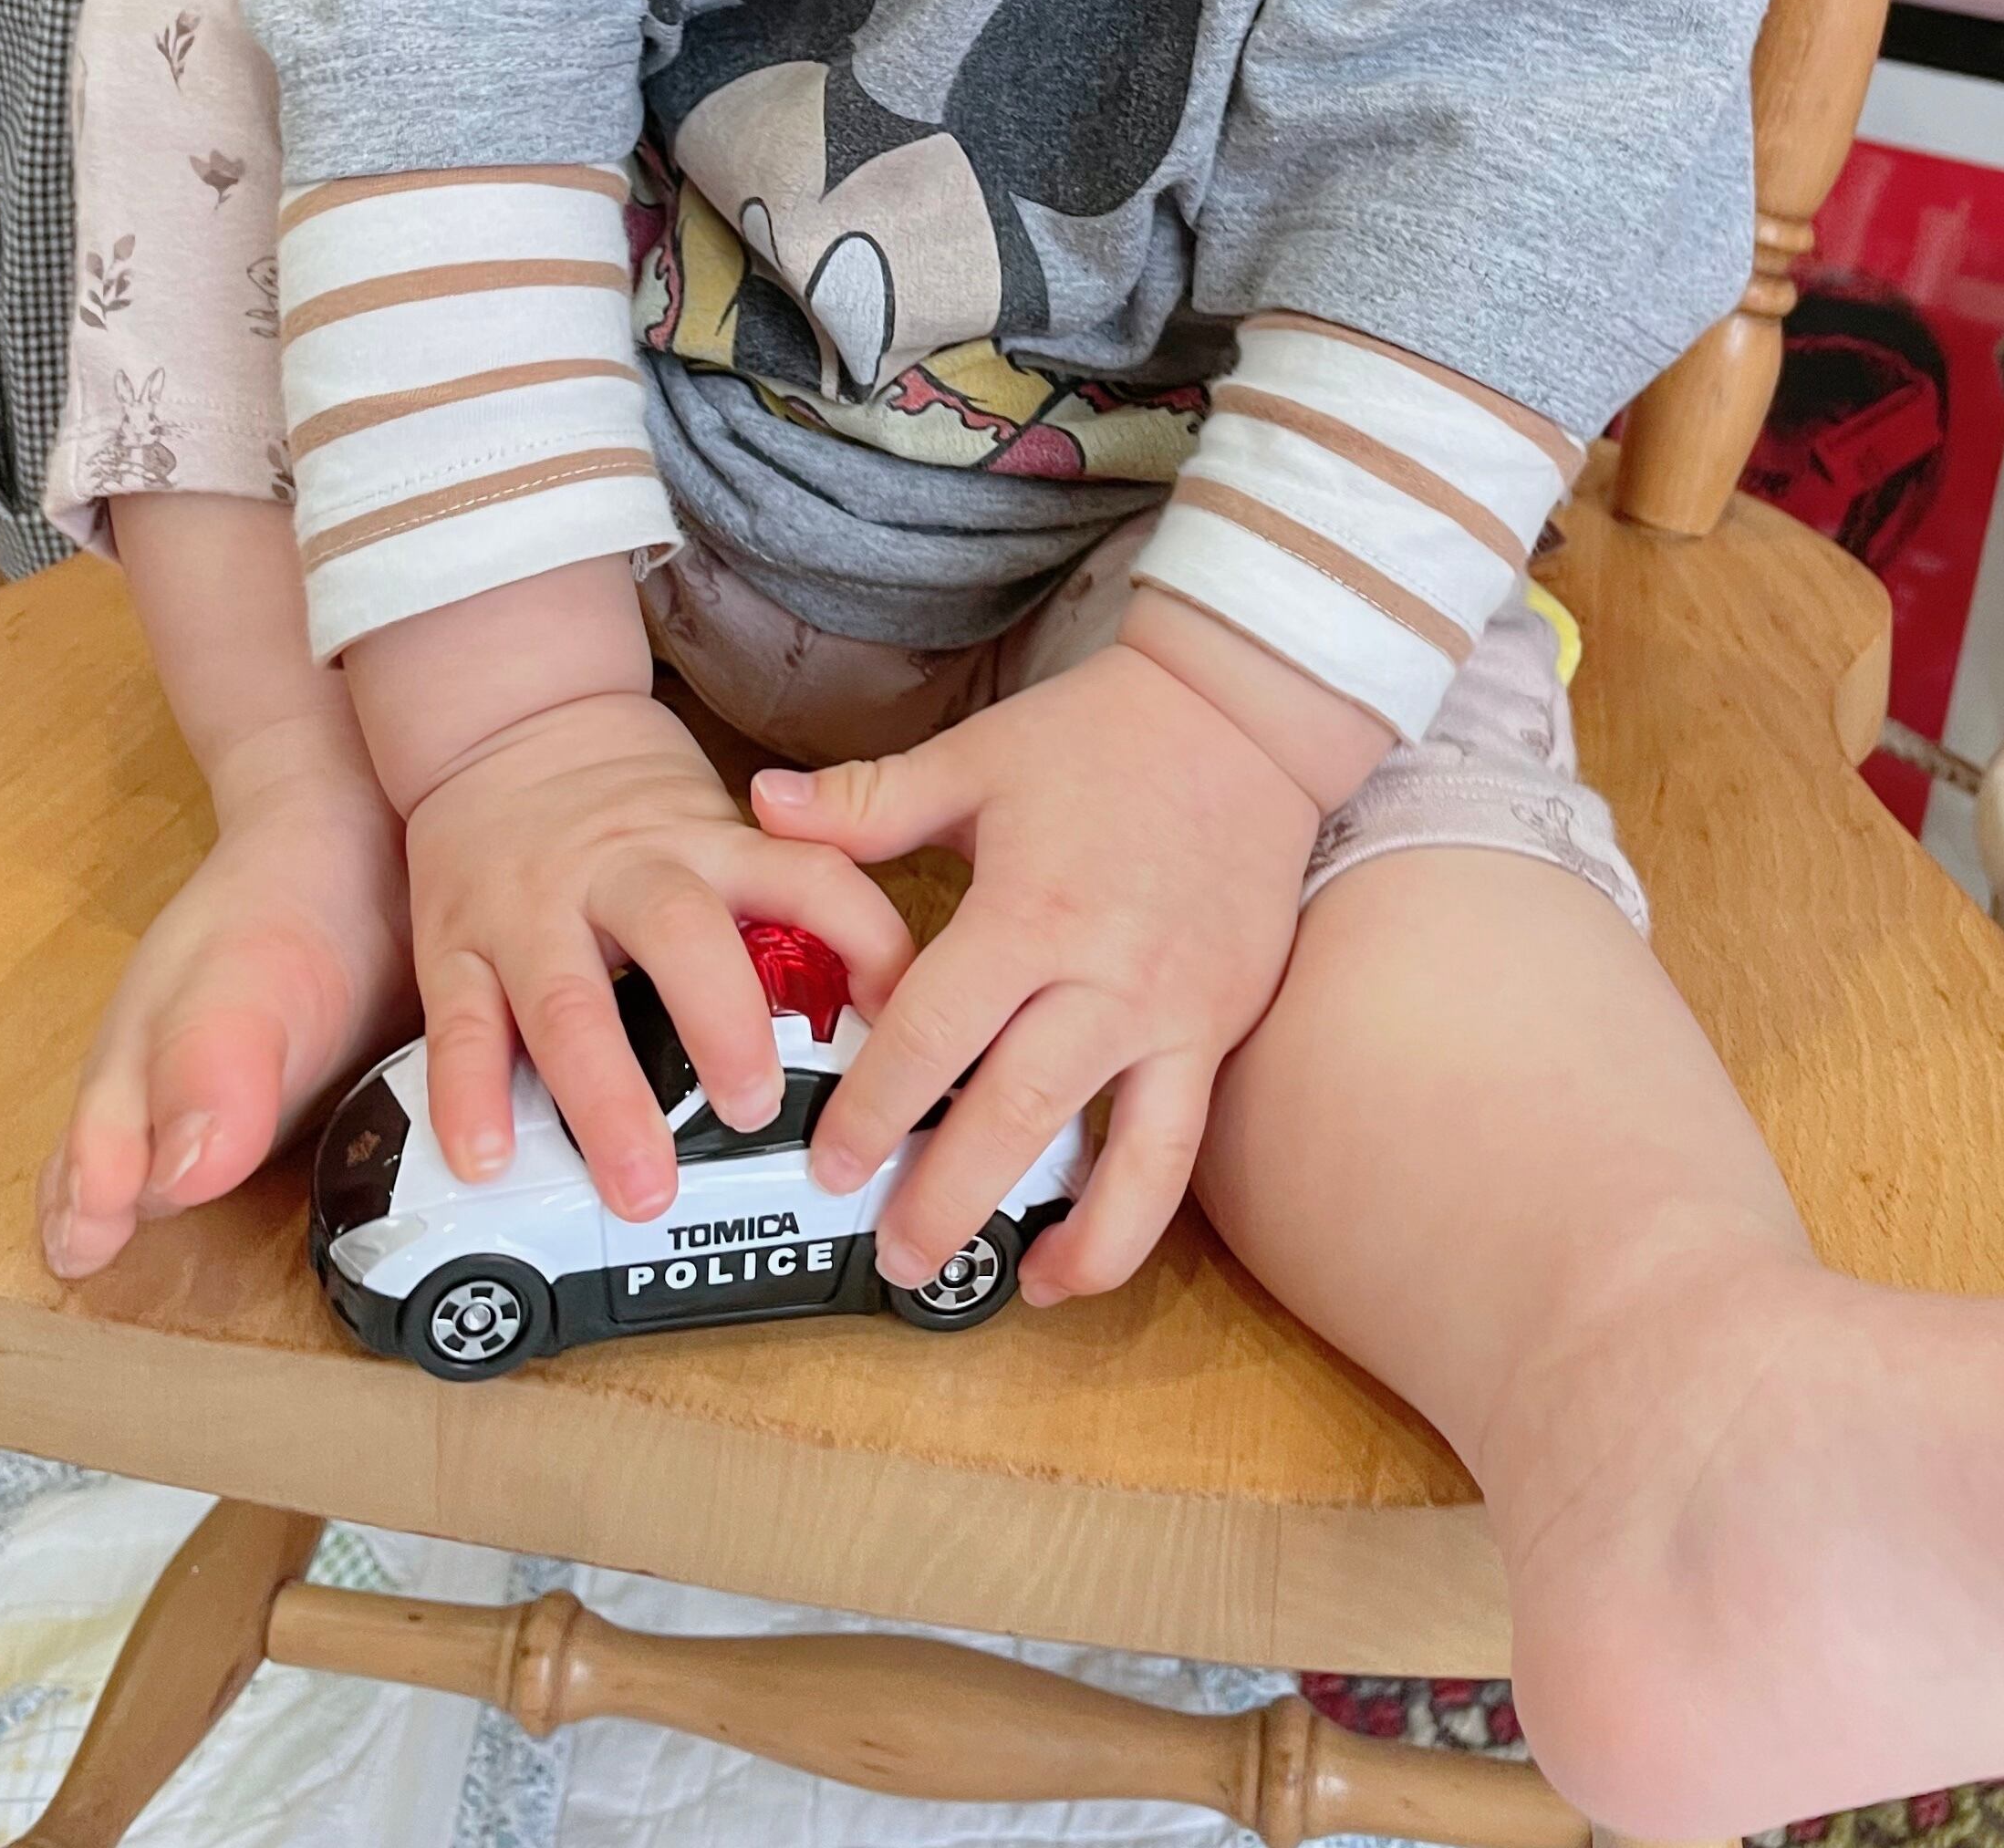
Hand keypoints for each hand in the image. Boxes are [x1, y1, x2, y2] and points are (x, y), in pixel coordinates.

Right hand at [406, 692, 912, 1218]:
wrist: (510, 721)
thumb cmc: (632, 801)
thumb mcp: (724, 830)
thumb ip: (787, 908)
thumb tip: (892, 1009)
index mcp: (711, 843)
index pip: (810, 878)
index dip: (868, 943)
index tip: (909, 1019)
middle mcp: (625, 871)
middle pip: (680, 934)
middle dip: (720, 1026)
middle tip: (755, 1111)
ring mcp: (533, 908)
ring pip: (568, 999)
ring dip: (605, 1097)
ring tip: (640, 1180)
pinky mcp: (456, 942)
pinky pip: (461, 1024)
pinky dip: (471, 1096)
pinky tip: (488, 1155)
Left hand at [750, 643, 1325, 1306]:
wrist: (1243, 717)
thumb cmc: (1101, 735)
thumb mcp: (974, 758)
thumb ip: (865, 802)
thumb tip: (760, 805)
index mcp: (1029, 910)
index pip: (936, 1033)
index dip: (876, 1107)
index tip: (832, 1162)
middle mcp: (1105, 976)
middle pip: (1017, 1111)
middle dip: (950, 1195)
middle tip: (895, 1254)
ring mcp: (1175, 1011)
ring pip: (1125, 1154)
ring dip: (1069, 1236)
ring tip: (1014, 1287)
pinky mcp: (1221, 1025)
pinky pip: (1181, 1141)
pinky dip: (1139, 1209)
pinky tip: (1093, 1251)